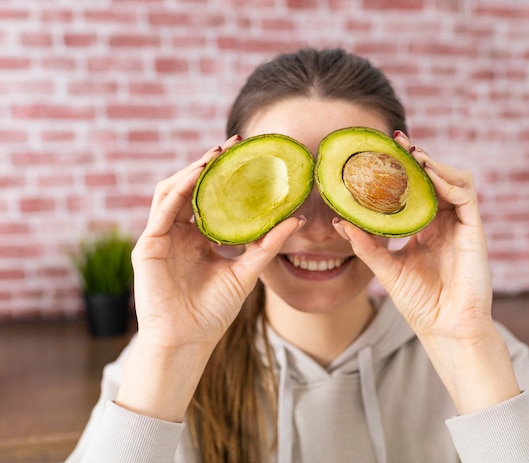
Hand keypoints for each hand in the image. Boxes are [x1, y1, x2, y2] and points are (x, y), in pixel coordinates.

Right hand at [117, 136, 303, 420]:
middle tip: (234, 144)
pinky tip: (197, 174)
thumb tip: (296, 220)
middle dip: (210, 163)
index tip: (248, 156)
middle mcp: (178, 232)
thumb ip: (267, 245)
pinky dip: (179, 189)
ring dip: (192, 170)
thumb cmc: (213, 312)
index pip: (210, 197)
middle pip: (190, 187)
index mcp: (199, 237)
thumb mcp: (246, 272)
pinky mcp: (148, 245)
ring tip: (216, 154)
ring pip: (172, 190)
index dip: (227, 176)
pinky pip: (162, 209)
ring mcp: (161, 236)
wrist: (188, 341)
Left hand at [333, 131, 491, 340]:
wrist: (446, 328)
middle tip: (397, 141)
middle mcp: (446, 223)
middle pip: (436, 179)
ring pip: (455, 180)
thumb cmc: (421, 303)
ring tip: (412, 154)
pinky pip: (467, 196)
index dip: (403, 171)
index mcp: (427, 229)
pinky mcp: (476, 231)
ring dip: (434, 164)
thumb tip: (338, 222)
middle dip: (418, 157)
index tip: (382, 153)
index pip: (417, 190)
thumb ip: (366, 246)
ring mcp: (462, 226)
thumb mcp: (387, 269)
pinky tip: (428, 174)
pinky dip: (448, 181)